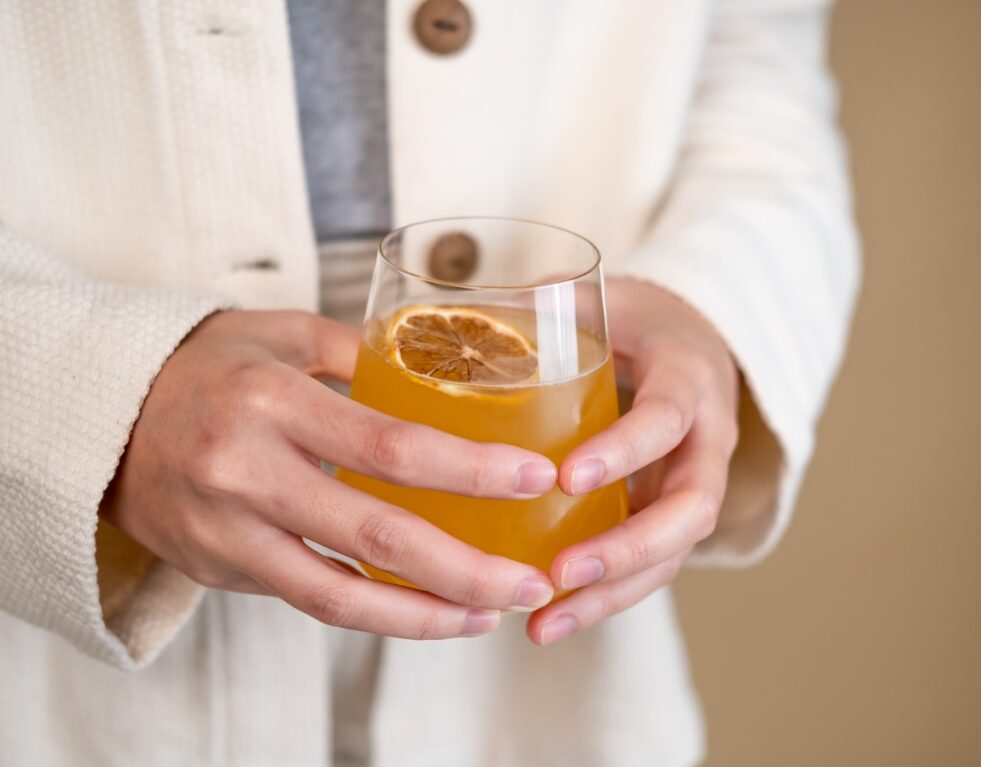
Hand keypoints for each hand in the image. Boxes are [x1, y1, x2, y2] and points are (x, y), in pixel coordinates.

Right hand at [102, 310, 557, 639]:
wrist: (105, 416)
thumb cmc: (209, 365)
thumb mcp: (282, 335)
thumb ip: (364, 356)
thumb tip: (452, 372)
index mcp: (272, 400)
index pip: (390, 446)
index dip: (471, 471)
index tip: (537, 479)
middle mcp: (247, 472)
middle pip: (377, 536)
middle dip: (467, 569)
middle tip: (531, 582)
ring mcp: (228, 532)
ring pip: (340, 596)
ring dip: (427, 615)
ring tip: (492, 614)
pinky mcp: (219, 570)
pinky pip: (309, 599)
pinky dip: (376, 614)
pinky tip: (429, 612)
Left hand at [527, 277, 739, 643]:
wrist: (693, 343)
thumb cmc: (639, 320)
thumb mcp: (602, 299)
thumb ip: (541, 305)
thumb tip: (448, 315)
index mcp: (689, 378)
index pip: (667, 419)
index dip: (625, 451)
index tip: (567, 477)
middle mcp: (707, 440)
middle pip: (690, 510)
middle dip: (628, 549)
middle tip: (561, 575)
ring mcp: (695, 484)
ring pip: (674, 553)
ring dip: (613, 594)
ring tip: (544, 625)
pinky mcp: (670, 514)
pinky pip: (651, 564)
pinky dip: (605, 597)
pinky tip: (549, 622)